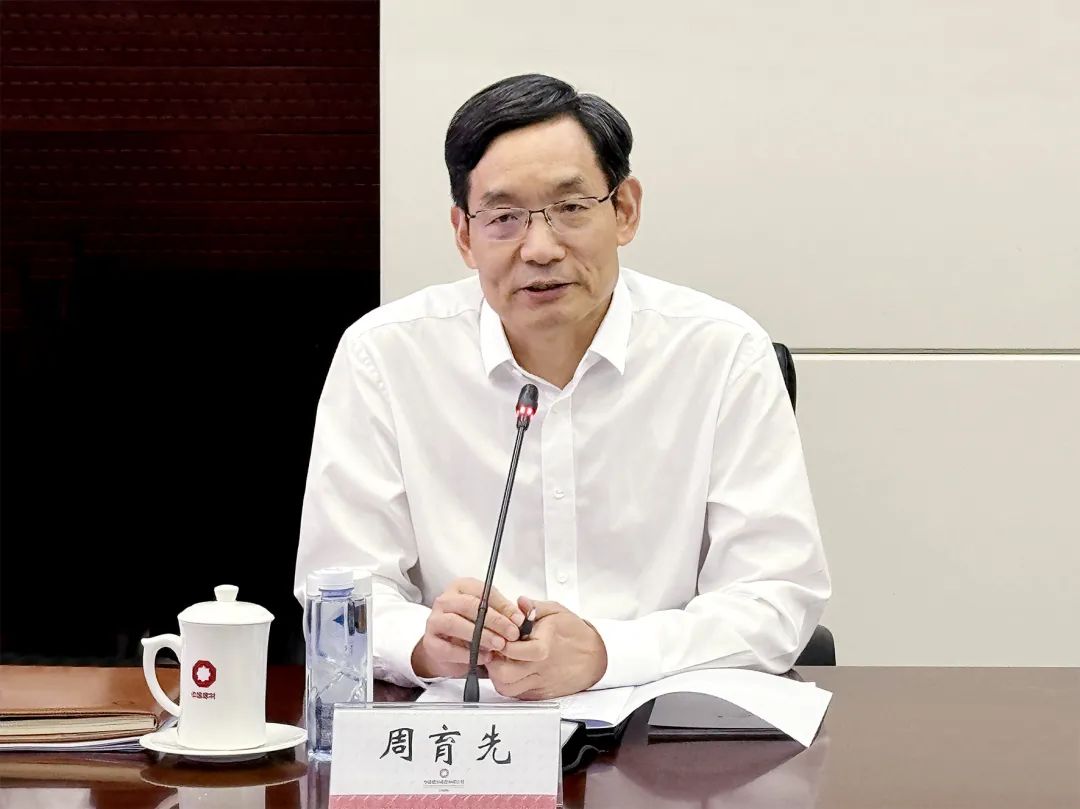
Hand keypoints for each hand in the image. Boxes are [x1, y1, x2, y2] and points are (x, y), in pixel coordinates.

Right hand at [411, 578, 524, 678]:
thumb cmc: (470, 628)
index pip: (484, 591)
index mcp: (461, 587)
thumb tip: (523, 617)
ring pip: (455, 623)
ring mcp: (434, 621)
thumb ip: (504, 614)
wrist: (445, 650)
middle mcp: (445, 600)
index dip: (504, 606)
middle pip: (469, 605)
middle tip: (512, 633)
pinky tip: (484, 657)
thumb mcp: (489, 617)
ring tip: (499, 645)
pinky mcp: (430, 643)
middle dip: (494, 620)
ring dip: (480, 635)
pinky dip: (467, 653)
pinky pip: (448, 647)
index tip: (519, 620)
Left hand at [487, 597, 607, 699]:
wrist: (596, 657)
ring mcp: (539, 683)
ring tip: (501, 662)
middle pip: (504, 675)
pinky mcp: (540, 694)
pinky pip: (517, 695)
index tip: (499, 636)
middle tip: (495, 651)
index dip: (500, 643)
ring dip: (498, 676)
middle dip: (493, 663)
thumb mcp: (557, 612)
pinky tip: (512, 672)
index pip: (512, 650)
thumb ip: (535, 607)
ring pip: (507, 689)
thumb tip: (520, 602)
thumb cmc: (576, 634)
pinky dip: (509, 685)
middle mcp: (540, 668)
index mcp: (544, 646)